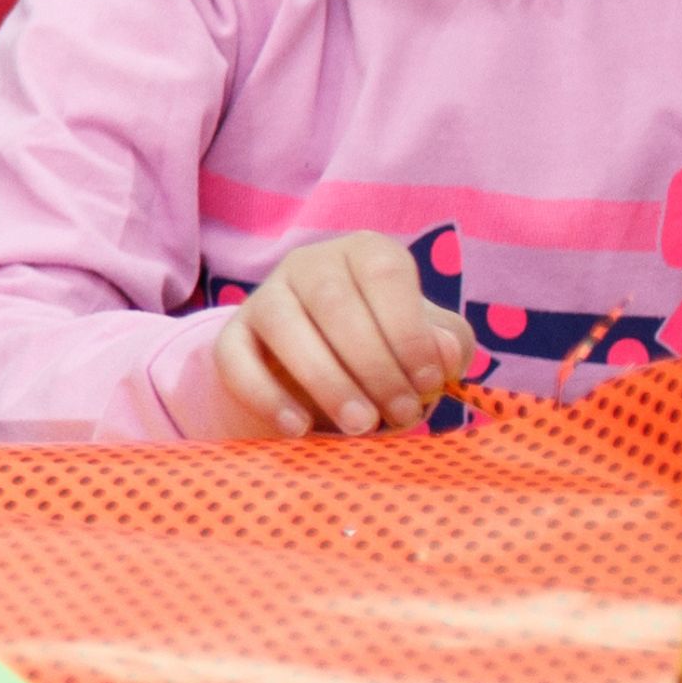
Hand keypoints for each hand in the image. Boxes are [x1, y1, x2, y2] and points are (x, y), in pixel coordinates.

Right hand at [176, 234, 478, 437]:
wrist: (326, 373)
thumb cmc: (391, 348)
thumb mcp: (432, 342)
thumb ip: (449, 343)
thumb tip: (443, 351)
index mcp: (365, 254)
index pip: (385, 274)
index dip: (409, 330)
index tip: (429, 382)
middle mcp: (311, 264)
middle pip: (335, 303)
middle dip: (374, 366)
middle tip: (399, 413)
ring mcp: (265, 296)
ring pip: (284, 326)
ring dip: (327, 381)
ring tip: (359, 425)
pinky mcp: (232, 336)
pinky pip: (236, 360)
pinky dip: (266, 397)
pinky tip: (299, 428)